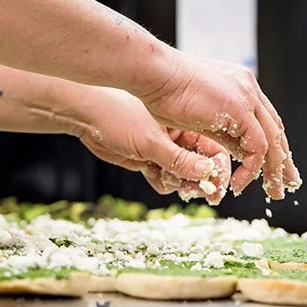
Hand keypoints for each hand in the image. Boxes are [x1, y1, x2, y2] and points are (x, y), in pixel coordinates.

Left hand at [77, 88, 230, 205]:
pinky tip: (151, 173)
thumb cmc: (118, 115)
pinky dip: (162, 181)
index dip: (218, 169)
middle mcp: (178, 136)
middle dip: (199, 180)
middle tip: (197, 192)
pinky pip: (166, 178)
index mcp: (185, 122)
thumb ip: (178, 160)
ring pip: (184, 176)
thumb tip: (207, 173)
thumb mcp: (150, 140)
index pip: (214, 150)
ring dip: (179, 182)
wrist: (86, 114)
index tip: (219, 187)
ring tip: (166, 177)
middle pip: (201, 166)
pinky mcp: (150, 159)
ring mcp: (164, 148)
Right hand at [138, 53, 300, 199]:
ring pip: (272, 140)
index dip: (272, 143)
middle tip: (287, 183)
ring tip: (272, 192)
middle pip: (275, 128)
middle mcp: (248, 87)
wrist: (155, 73)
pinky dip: (251, 169)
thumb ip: (222, 129)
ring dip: (274, 170)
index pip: (265, 118)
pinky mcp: (240, 109)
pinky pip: (257, 147)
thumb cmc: (163, 90)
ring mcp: (246, 96)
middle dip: (282, 159)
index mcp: (239, 83)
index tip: (274, 165)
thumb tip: (239, 151)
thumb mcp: (198, 114)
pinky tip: (238, 183)